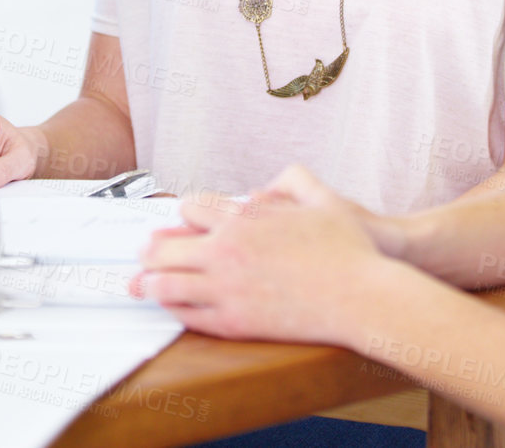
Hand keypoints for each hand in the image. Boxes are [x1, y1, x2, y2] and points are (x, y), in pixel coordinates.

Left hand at [135, 164, 394, 344]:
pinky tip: (172, 306)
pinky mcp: (236, 322)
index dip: (183, 215)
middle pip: (167, 248)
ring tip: (141, 283)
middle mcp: (228, 252)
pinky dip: (174, 308)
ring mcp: (228, 289)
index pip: (192, 210)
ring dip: (151, 282)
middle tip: (142, 253)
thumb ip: (295, 182)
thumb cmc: (349, 250)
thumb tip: (269, 184)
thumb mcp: (325, 200)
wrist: (362, 297)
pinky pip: (190, 315)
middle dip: (151, 250)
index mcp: (244, 219)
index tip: (179, 221)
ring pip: (169, 285)